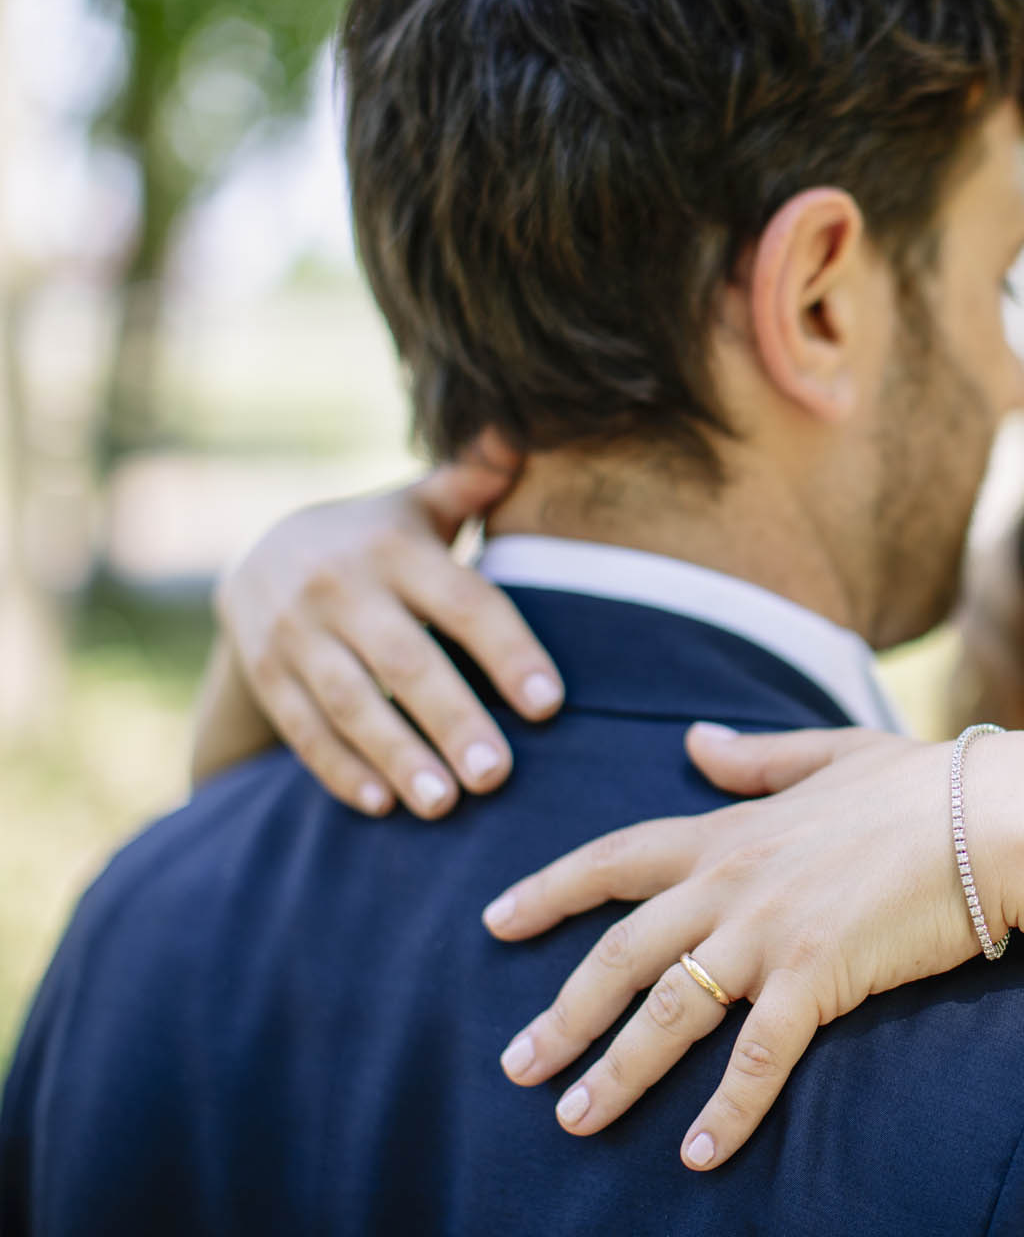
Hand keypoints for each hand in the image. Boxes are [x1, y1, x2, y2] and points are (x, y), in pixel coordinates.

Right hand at [213, 428, 562, 816]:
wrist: (259, 555)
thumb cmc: (378, 539)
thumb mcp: (419, 504)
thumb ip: (473, 478)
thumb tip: (522, 431)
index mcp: (394, 547)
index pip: (463, 601)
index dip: (508, 650)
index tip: (550, 704)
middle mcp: (340, 588)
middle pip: (406, 659)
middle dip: (452, 718)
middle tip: (497, 775)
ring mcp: (294, 635)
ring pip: (350, 702)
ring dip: (397, 755)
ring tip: (443, 804)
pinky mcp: (266, 675)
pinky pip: (302, 728)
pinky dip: (339, 769)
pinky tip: (380, 805)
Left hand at [481, 724, 1023, 1168]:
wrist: (1001, 815)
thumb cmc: (931, 783)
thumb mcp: (833, 754)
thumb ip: (758, 757)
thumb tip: (696, 741)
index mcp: (733, 830)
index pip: (616, 859)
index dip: (550, 890)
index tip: (495, 919)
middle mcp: (732, 883)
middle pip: (620, 954)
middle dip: (561, 1012)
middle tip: (515, 1064)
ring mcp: (769, 932)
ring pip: (667, 1013)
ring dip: (614, 1072)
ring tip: (573, 1121)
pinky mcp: (817, 976)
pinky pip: (755, 1059)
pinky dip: (724, 1112)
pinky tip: (697, 1157)